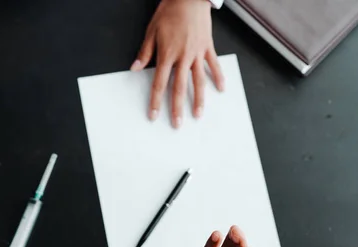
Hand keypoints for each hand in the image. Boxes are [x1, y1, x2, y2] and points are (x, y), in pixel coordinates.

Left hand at [132, 0, 223, 128]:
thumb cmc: (169, 12)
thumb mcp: (152, 31)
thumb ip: (145, 52)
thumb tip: (135, 68)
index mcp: (167, 54)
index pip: (160, 83)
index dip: (156, 101)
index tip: (154, 116)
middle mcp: (183, 57)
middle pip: (179, 88)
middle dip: (177, 108)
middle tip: (178, 124)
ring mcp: (197, 53)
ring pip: (198, 81)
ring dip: (199, 99)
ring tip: (198, 114)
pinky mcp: (207, 47)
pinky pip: (213, 65)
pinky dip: (218, 77)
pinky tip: (221, 89)